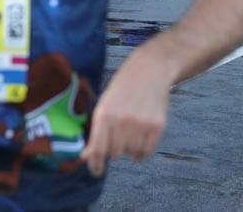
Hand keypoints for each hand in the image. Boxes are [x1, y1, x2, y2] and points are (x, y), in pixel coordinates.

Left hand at [81, 52, 170, 177]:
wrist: (149, 70)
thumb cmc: (122, 90)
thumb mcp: (104, 106)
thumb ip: (95, 133)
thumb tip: (85, 157)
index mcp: (104, 114)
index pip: (97, 150)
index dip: (95, 165)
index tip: (97, 172)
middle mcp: (122, 120)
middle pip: (115, 154)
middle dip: (115, 149)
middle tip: (119, 136)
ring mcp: (141, 122)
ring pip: (132, 154)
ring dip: (130, 149)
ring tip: (131, 132)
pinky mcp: (157, 125)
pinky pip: (147, 151)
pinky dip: (143, 151)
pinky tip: (141, 139)